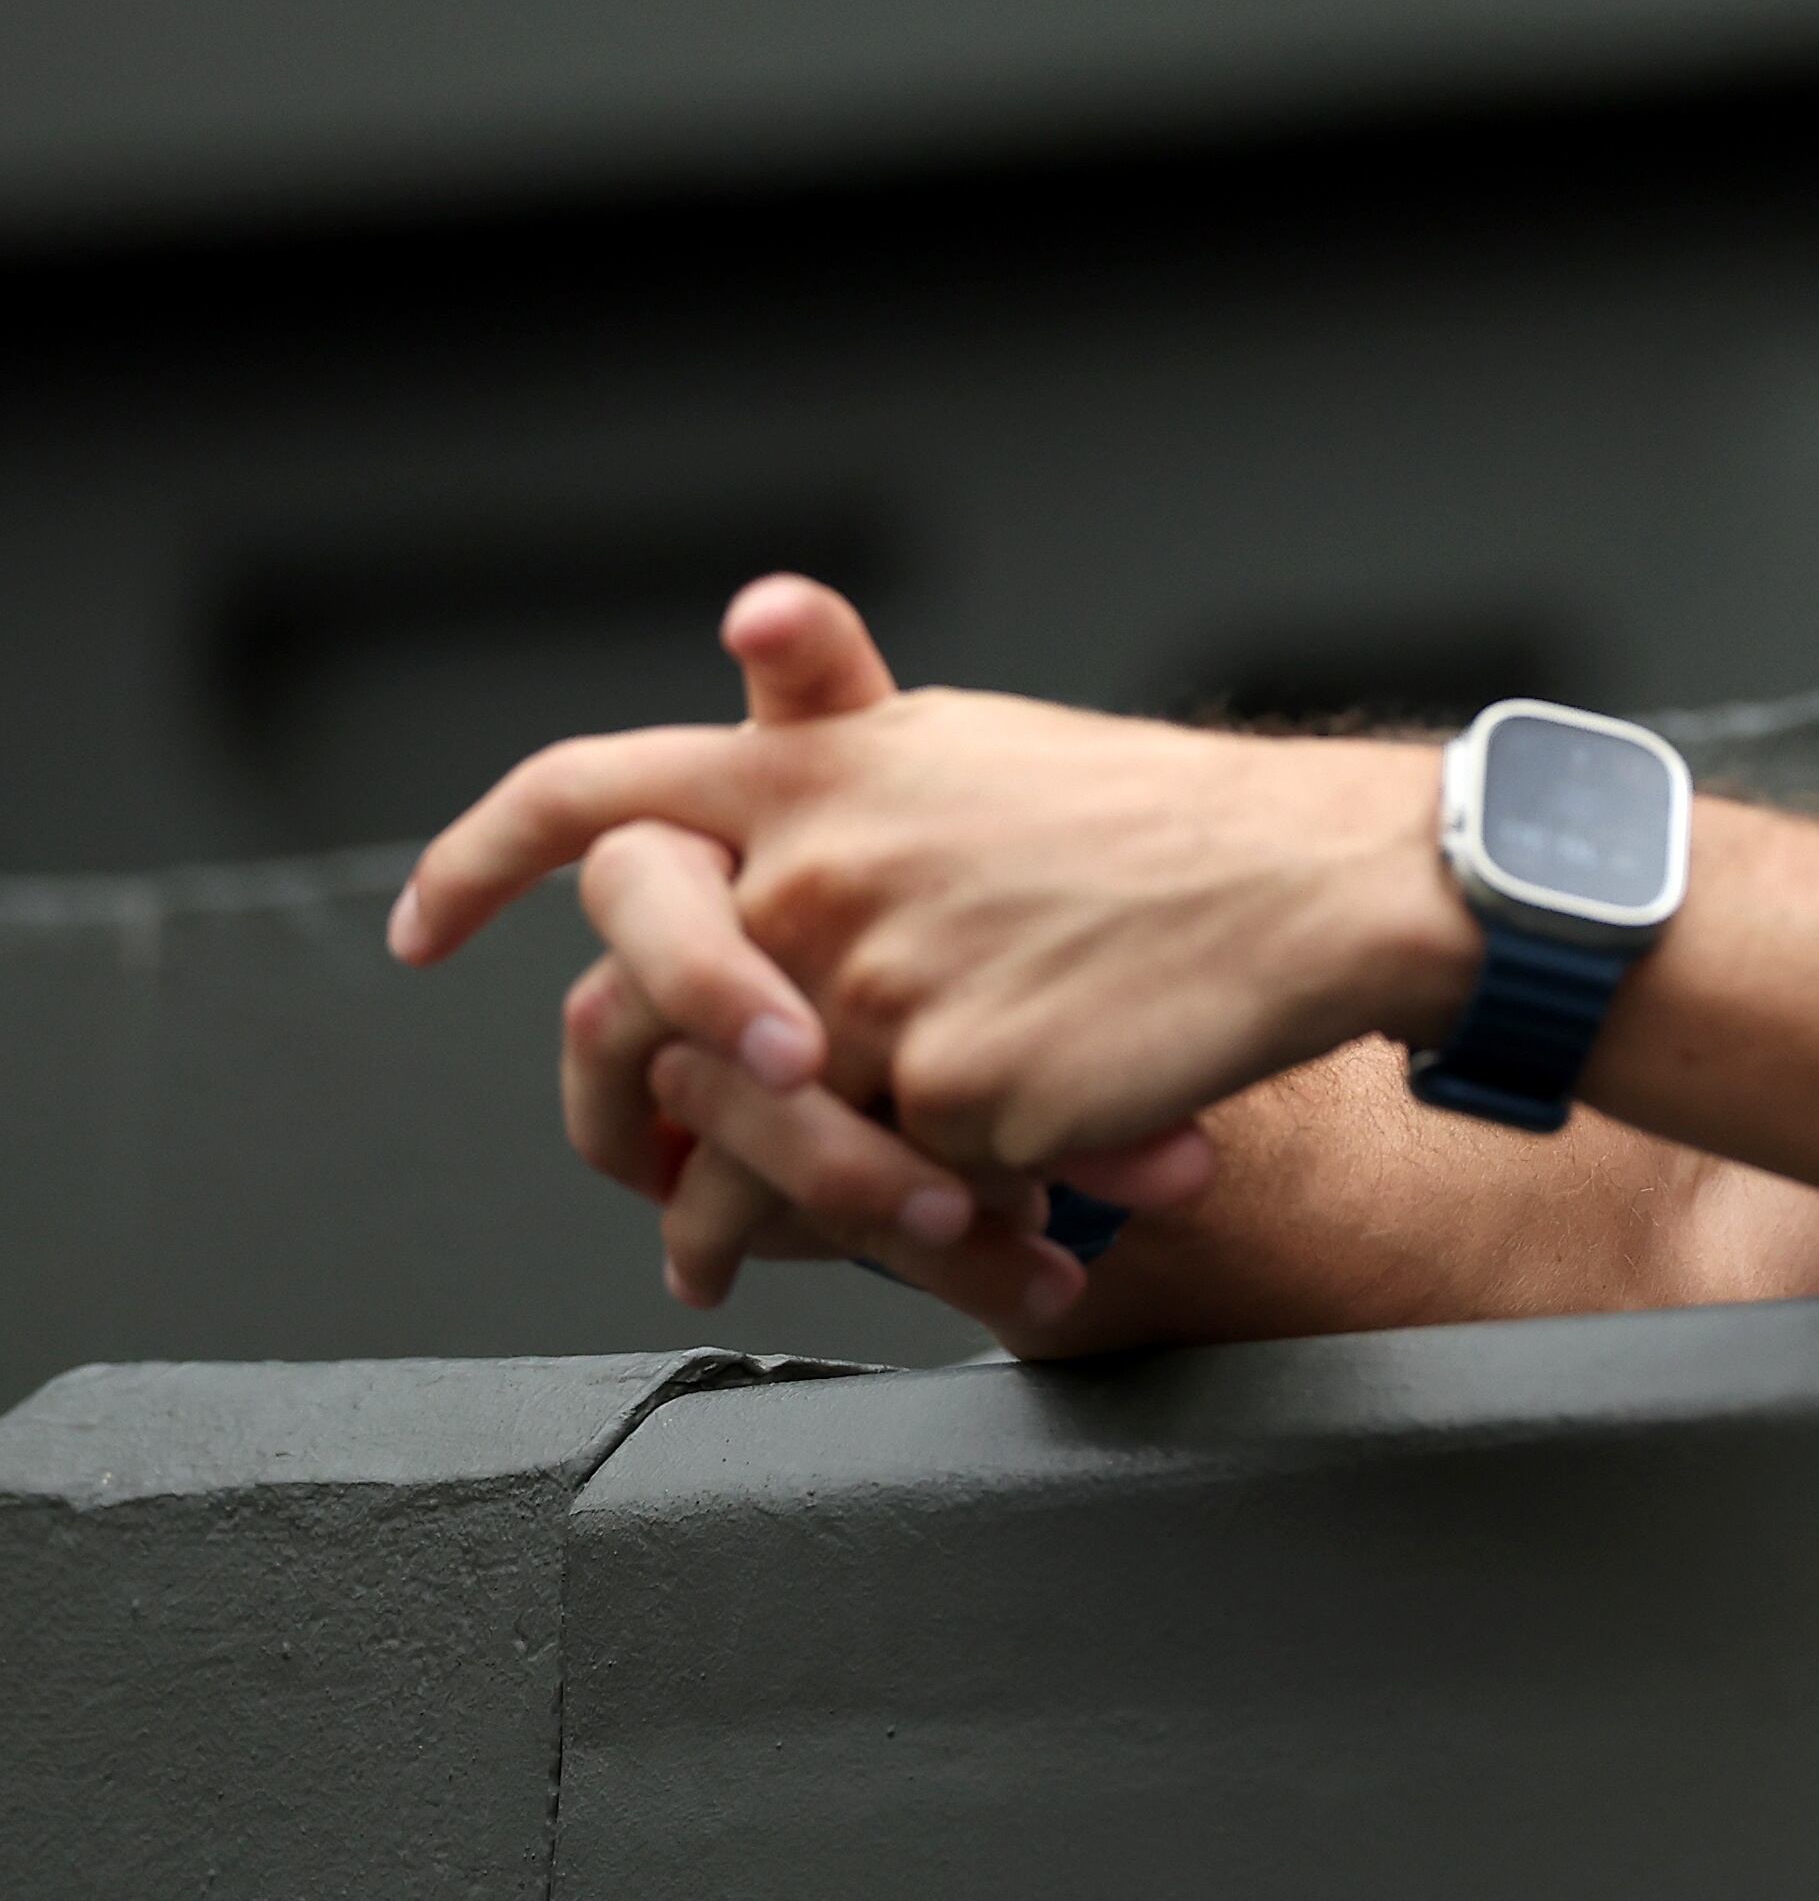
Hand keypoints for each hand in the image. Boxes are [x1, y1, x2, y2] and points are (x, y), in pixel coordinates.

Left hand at [412, 579, 1464, 1334]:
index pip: (588, 800)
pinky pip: (891, 1200)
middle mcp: (819, 869)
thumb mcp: (968, 751)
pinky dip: (934, 1234)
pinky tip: (1006, 1238)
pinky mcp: (955, 1098)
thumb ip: (833, 742)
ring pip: (760, 1141)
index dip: (478, 858)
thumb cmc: (1155, 822)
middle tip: (657, 1188)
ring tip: (783, 1259)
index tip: (425, 929)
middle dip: (641, 1125)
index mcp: (817, 772)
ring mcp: (879, 989)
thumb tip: (746, 642)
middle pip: (652, 1019)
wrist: (1312, 882)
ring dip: (765, 1220)